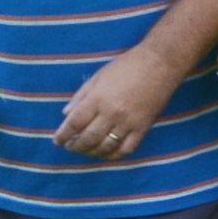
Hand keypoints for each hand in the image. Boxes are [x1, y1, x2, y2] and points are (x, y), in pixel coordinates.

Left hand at [54, 47, 177, 159]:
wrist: (160, 64)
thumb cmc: (127, 66)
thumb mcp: (98, 76)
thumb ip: (81, 96)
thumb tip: (65, 114)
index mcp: (98, 98)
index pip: (74, 123)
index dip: (63, 135)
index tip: (57, 140)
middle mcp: (111, 113)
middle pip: (88, 139)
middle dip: (75, 146)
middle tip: (70, 147)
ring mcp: (128, 122)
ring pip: (105, 147)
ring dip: (92, 152)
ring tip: (85, 150)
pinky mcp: (143, 128)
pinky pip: (126, 149)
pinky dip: (113, 155)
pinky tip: (106, 153)